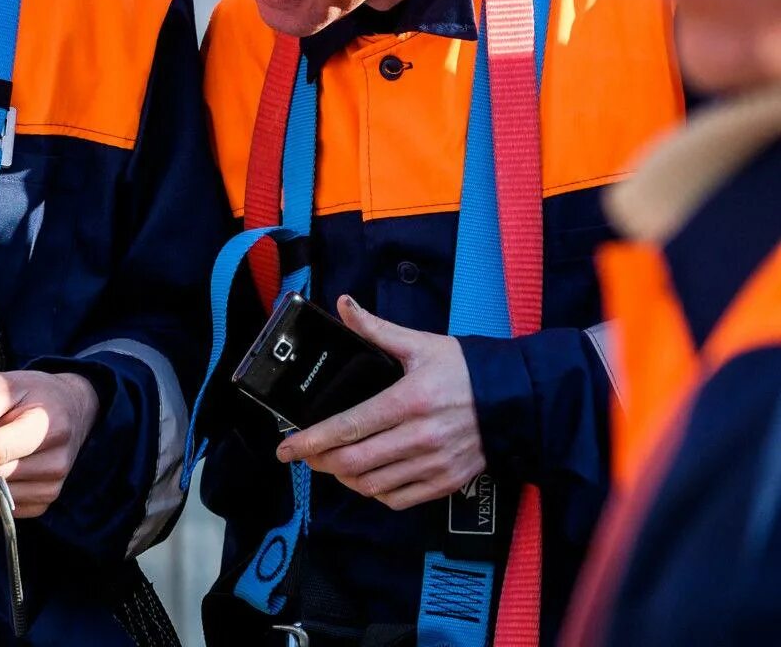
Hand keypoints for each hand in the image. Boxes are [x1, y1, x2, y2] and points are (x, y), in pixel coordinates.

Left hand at [275, 296, 484, 510]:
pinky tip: (366, 477)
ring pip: (373, 485)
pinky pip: (400, 499)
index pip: (348, 426)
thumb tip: (344, 305)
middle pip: (354, 462)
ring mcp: (435, 464)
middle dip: (319, 462)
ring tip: (331, 463)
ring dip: (344, 478)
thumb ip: (376, 329)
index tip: (286, 448)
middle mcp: (421, 437)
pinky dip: (376, 492)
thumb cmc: (466, 370)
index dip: (311, 440)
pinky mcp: (448, 482)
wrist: (519, 399)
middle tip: (304, 454)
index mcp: (409, 400)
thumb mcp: (420, 344)